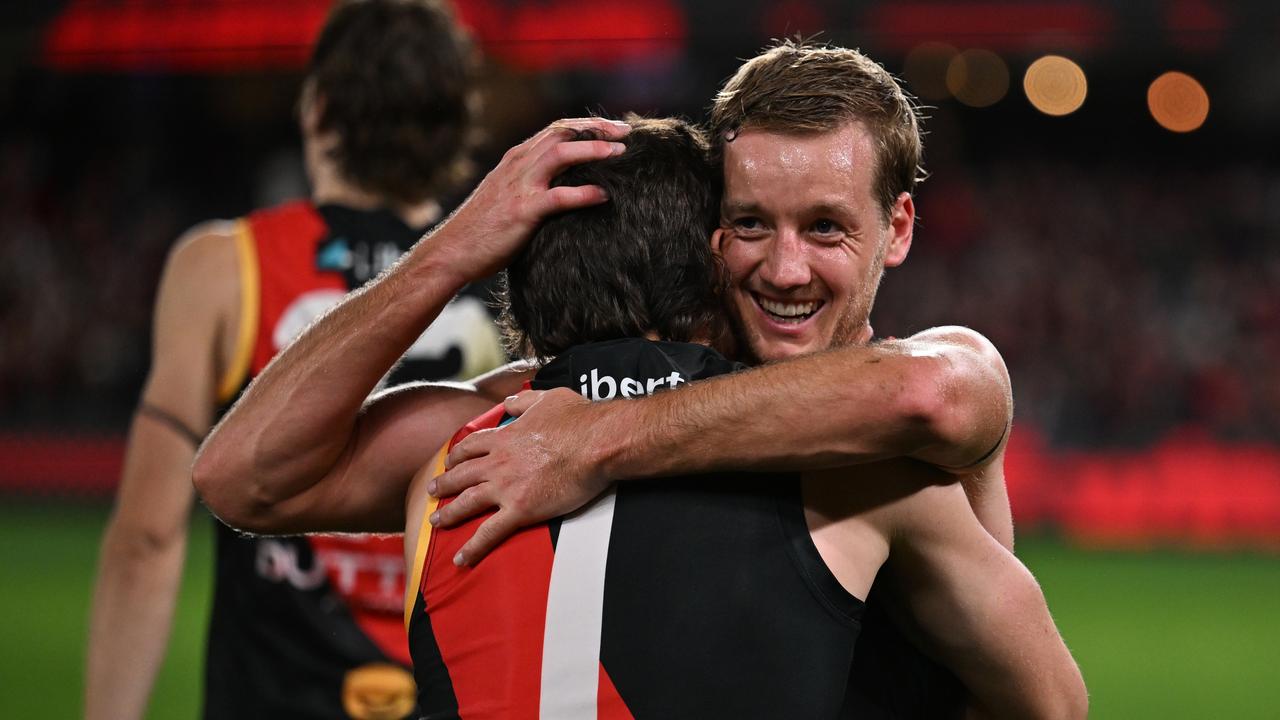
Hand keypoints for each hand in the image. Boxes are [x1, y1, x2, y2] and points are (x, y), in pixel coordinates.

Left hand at [427, 388, 612, 565]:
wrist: (596, 442)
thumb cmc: (579, 419)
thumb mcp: (548, 398)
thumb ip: (523, 400)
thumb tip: (508, 402)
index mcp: (505, 437)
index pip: (471, 446)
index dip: (458, 454)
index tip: (450, 461)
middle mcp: (498, 463)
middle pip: (462, 474)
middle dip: (444, 483)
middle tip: (431, 490)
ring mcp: (506, 488)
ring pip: (467, 502)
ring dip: (449, 513)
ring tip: (435, 521)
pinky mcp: (520, 510)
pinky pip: (489, 533)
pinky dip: (472, 547)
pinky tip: (461, 559)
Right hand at [428, 118, 629, 282]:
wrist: (452, 251)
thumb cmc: (483, 228)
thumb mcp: (507, 195)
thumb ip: (532, 184)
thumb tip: (565, 186)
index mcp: (516, 158)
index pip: (557, 129)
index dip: (588, 125)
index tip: (615, 128)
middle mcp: (518, 164)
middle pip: (563, 132)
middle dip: (597, 128)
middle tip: (627, 132)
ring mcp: (519, 186)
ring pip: (561, 154)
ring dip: (593, 150)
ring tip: (621, 153)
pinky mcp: (522, 211)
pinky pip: (558, 197)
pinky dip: (583, 194)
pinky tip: (604, 196)